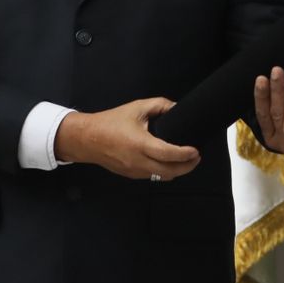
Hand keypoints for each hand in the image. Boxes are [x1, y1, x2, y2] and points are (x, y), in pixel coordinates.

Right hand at [54, 98, 201, 180]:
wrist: (87, 138)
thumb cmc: (110, 122)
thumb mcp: (136, 108)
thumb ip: (159, 105)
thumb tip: (176, 107)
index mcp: (140, 144)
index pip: (169, 154)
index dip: (185, 154)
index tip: (196, 150)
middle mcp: (138, 161)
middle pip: (170, 172)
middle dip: (187, 167)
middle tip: (196, 157)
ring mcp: (134, 171)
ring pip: (162, 177)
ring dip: (176, 171)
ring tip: (185, 160)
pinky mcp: (131, 175)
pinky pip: (152, 177)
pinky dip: (163, 172)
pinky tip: (168, 163)